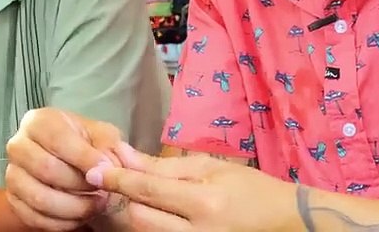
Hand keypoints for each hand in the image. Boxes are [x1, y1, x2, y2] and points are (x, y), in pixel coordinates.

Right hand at [4, 108, 132, 230]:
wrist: (68, 162)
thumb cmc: (85, 144)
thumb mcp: (102, 136)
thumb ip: (110, 146)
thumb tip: (110, 166)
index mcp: (39, 122)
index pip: (59, 139)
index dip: (85, 158)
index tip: (107, 171)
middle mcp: (19, 146)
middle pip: (46, 169)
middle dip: (80, 185)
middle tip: (103, 191)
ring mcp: (13, 175)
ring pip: (40, 198)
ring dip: (74, 207)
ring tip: (96, 205)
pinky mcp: (14, 201)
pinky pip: (35, 218)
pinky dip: (62, 222)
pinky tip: (80, 216)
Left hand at [86, 153, 297, 231]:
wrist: (285, 223)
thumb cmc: (250, 188)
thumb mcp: (210, 168)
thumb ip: (164, 167)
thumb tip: (123, 154)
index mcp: (204, 203)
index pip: (148, 191)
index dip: (117, 180)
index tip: (94, 170)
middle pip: (140, 219)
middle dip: (126, 199)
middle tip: (117, 180)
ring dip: (137, 214)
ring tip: (137, 196)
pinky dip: (153, 226)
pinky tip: (154, 211)